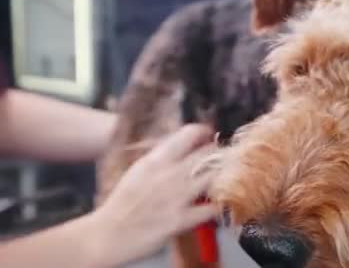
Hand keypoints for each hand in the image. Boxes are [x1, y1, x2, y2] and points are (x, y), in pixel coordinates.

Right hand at [87, 125, 218, 266]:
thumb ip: (162, 157)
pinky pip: (212, 209)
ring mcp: (177, 197)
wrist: (107, 234)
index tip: (210, 136)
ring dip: (223, 177)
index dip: (205, 133)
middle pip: (209, 153)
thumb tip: (182, 145)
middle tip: (222, 159)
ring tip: (223, 179)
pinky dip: (218, 205)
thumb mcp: (139, 169)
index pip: (190, 133)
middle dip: (219, 154)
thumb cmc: (123, 202)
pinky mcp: (181, 220)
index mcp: (157, 159)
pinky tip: (217, 204)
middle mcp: (169, 174)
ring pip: (215, 177)